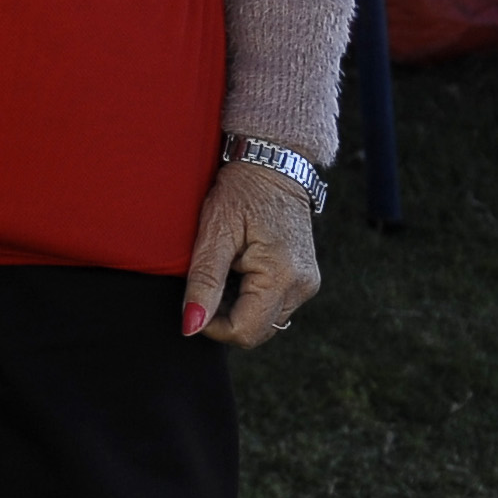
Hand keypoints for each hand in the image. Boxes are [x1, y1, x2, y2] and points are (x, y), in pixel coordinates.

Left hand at [181, 155, 321, 347]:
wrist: (272, 166)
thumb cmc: (241, 193)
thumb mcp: (214, 233)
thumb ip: (204, 282)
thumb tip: (191, 325)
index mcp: (283, 277)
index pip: (245, 331)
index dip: (211, 326)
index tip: (193, 301)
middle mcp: (302, 287)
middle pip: (256, 331)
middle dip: (224, 316)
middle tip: (208, 279)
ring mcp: (307, 285)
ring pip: (264, 321)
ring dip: (237, 306)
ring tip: (225, 268)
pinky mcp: (303, 279)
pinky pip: (272, 305)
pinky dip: (250, 297)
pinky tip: (238, 268)